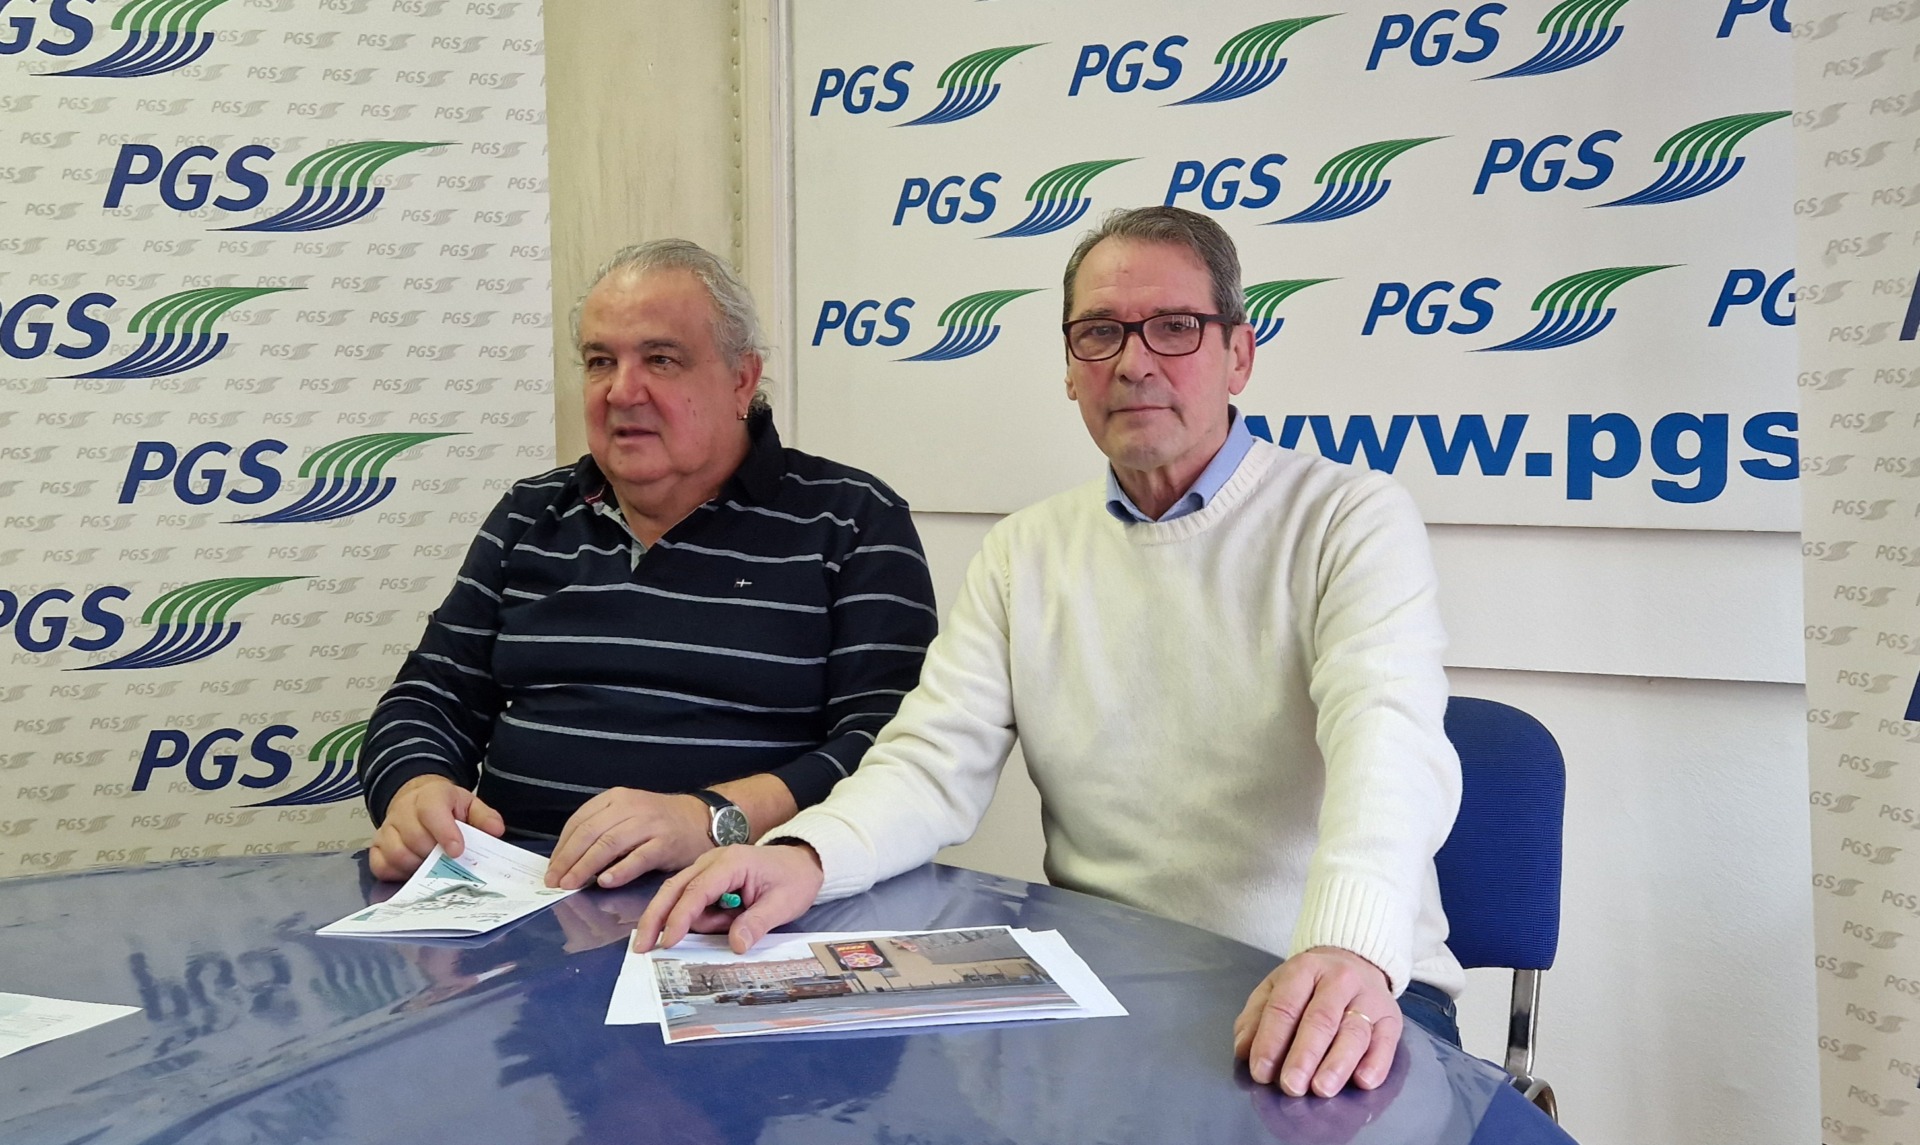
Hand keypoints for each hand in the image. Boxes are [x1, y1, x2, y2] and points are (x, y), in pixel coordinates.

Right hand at [369, 775, 504, 881]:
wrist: (418, 799)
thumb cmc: (446, 807)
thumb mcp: (468, 805)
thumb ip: (484, 817)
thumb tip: (495, 831)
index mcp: (430, 796)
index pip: (431, 811)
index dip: (444, 832)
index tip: (457, 851)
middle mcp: (404, 810)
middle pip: (415, 838)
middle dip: (435, 855)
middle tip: (449, 862)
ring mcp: (387, 828)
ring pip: (397, 853)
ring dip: (418, 866)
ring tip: (433, 866)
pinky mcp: (377, 845)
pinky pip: (381, 865)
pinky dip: (398, 873)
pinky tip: (413, 871)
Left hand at [545, 787, 711, 889]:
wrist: (702, 819)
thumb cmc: (659, 822)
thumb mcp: (627, 815)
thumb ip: (601, 832)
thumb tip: (568, 862)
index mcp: (616, 799)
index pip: (580, 821)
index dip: (562, 847)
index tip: (552, 869)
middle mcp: (631, 807)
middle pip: (591, 833)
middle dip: (568, 859)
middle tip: (555, 882)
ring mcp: (650, 824)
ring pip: (610, 844)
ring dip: (586, 866)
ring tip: (572, 884)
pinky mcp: (666, 843)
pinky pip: (639, 858)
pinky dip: (619, 870)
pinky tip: (605, 882)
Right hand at [634, 842, 823, 954]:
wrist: (803, 862)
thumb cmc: (794, 880)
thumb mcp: (784, 904)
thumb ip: (758, 923)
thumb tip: (736, 946)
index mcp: (731, 863)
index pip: (697, 890)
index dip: (680, 917)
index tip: (668, 942)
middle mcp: (712, 861)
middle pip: (674, 888)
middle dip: (655, 918)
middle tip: (640, 947)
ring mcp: (707, 868)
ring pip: (677, 894)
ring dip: (680, 920)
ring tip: (714, 928)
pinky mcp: (708, 879)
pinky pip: (690, 899)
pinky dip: (689, 917)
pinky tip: (707, 926)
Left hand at [1233, 946, 1401, 1096]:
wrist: (1355, 961)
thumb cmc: (1308, 985)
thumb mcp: (1276, 989)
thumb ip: (1255, 1018)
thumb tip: (1243, 1051)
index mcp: (1304, 969)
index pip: (1285, 1006)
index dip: (1271, 1040)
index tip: (1261, 1071)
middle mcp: (1339, 980)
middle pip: (1320, 1019)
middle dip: (1304, 1055)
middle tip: (1291, 1086)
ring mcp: (1369, 998)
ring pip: (1354, 1032)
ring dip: (1338, 1063)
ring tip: (1323, 1088)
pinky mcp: (1391, 1017)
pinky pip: (1387, 1041)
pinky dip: (1376, 1063)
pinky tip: (1363, 1081)